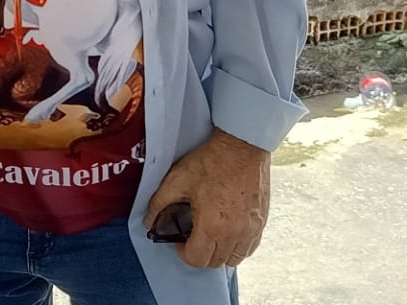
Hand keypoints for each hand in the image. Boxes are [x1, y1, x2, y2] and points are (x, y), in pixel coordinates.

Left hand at [146, 129, 270, 267]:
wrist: (242, 147)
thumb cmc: (211, 161)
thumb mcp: (176, 180)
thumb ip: (159, 203)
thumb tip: (149, 221)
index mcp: (213, 226)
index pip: (197, 259)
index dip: (183, 253)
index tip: (178, 241)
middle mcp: (235, 234)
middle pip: (216, 262)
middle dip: (200, 254)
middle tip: (190, 237)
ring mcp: (251, 230)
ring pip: (235, 258)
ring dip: (219, 253)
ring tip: (208, 236)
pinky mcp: (261, 223)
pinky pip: (250, 247)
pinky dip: (237, 247)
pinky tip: (227, 233)